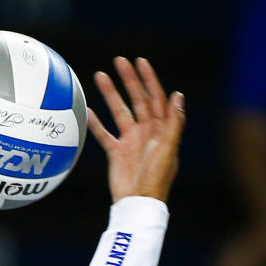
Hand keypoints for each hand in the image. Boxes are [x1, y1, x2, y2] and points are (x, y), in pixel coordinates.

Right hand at [87, 56, 184, 205]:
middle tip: (119, 61)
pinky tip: (87, 110)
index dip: (149, 80)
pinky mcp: (117, 153)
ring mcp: (131, 142)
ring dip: (111, 94)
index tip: (140, 62)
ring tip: (100, 76)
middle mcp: (146, 133)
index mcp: (161, 131)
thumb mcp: (167, 149)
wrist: (136, 204)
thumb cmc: (155, 180)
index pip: (156, 99)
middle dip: (129, 80)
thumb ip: (173, 123)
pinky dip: (96, 123)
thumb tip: (178, 95)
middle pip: (138, 100)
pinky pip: (104, 134)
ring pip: (120, 112)